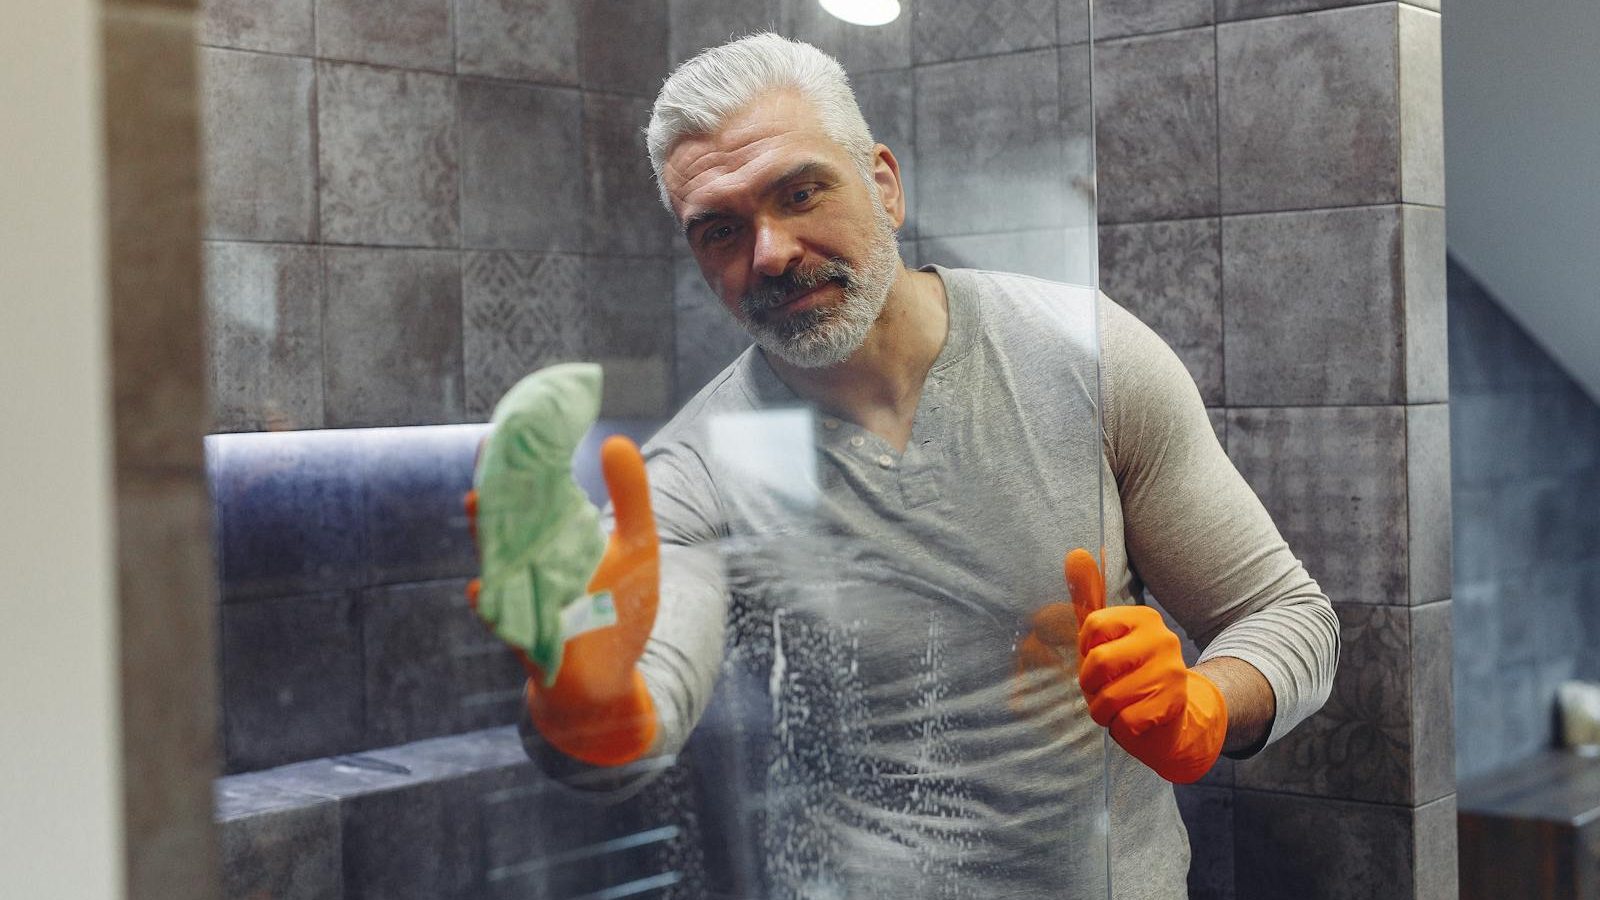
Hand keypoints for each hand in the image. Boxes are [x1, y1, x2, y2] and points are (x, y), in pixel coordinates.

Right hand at [464, 364, 661, 766]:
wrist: (613, 679)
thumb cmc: (620, 609)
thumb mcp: (637, 547)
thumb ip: (630, 498)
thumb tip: (616, 440)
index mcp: (556, 536)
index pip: (532, 493)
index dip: (521, 464)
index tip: (511, 426)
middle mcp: (534, 563)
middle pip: (508, 522)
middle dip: (496, 491)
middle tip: (486, 452)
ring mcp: (528, 601)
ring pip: (499, 564)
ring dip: (487, 538)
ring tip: (477, 505)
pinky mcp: (531, 641)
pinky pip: (503, 623)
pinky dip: (491, 607)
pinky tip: (479, 588)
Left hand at [1015, 549, 1226, 783]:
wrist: (1169, 718)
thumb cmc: (1127, 672)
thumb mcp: (1105, 633)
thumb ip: (1088, 595)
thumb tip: (1075, 552)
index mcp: (1144, 617)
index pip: (1090, 627)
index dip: (1085, 651)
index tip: (1098, 659)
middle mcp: (1163, 639)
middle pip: (1098, 663)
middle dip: (1090, 685)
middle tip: (1103, 688)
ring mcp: (1173, 672)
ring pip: (1109, 696)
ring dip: (1103, 710)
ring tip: (1117, 706)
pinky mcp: (1175, 705)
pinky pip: (1125, 720)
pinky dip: (1121, 726)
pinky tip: (1134, 718)